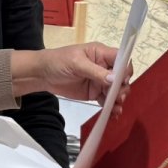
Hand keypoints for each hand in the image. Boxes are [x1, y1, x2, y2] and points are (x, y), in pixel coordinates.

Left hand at [11, 44, 132, 103]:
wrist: (42, 75)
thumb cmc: (58, 62)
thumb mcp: (76, 64)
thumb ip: (95, 71)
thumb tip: (114, 79)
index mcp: (101, 53)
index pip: (121, 60)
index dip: (125, 70)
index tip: (122, 81)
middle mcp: (103, 67)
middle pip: (121, 77)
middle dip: (122, 88)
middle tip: (118, 98)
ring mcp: (99, 81)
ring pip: (115, 90)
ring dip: (118, 99)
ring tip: (116, 108)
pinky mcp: (94, 92)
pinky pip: (106, 100)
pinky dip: (110, 107)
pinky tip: (112, 114)